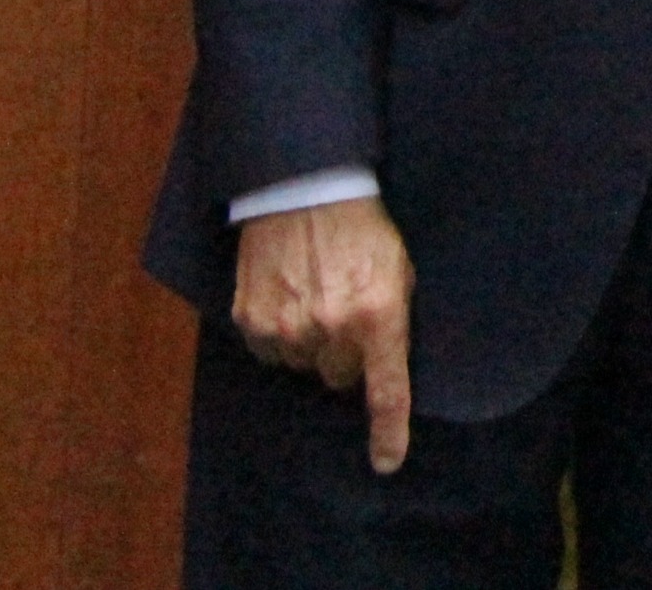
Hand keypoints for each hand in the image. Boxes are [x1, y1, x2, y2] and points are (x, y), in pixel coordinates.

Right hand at [232, 194, 415, 472]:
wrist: (306, 190)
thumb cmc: (363, 228)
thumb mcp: (399, 270)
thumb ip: (395, 320)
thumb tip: (388, 367)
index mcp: (377, 316)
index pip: (386, 392)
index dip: (388, 432)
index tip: (387, 461)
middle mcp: (331, 328)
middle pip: (339, 377)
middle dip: (346, 355)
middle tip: (346, 313)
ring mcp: (288, 327)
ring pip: (303, 365)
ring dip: (311, 343)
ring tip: (316, 294)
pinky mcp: (252, 320)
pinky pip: (270, 351)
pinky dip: (280, 333)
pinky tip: (289, 296)